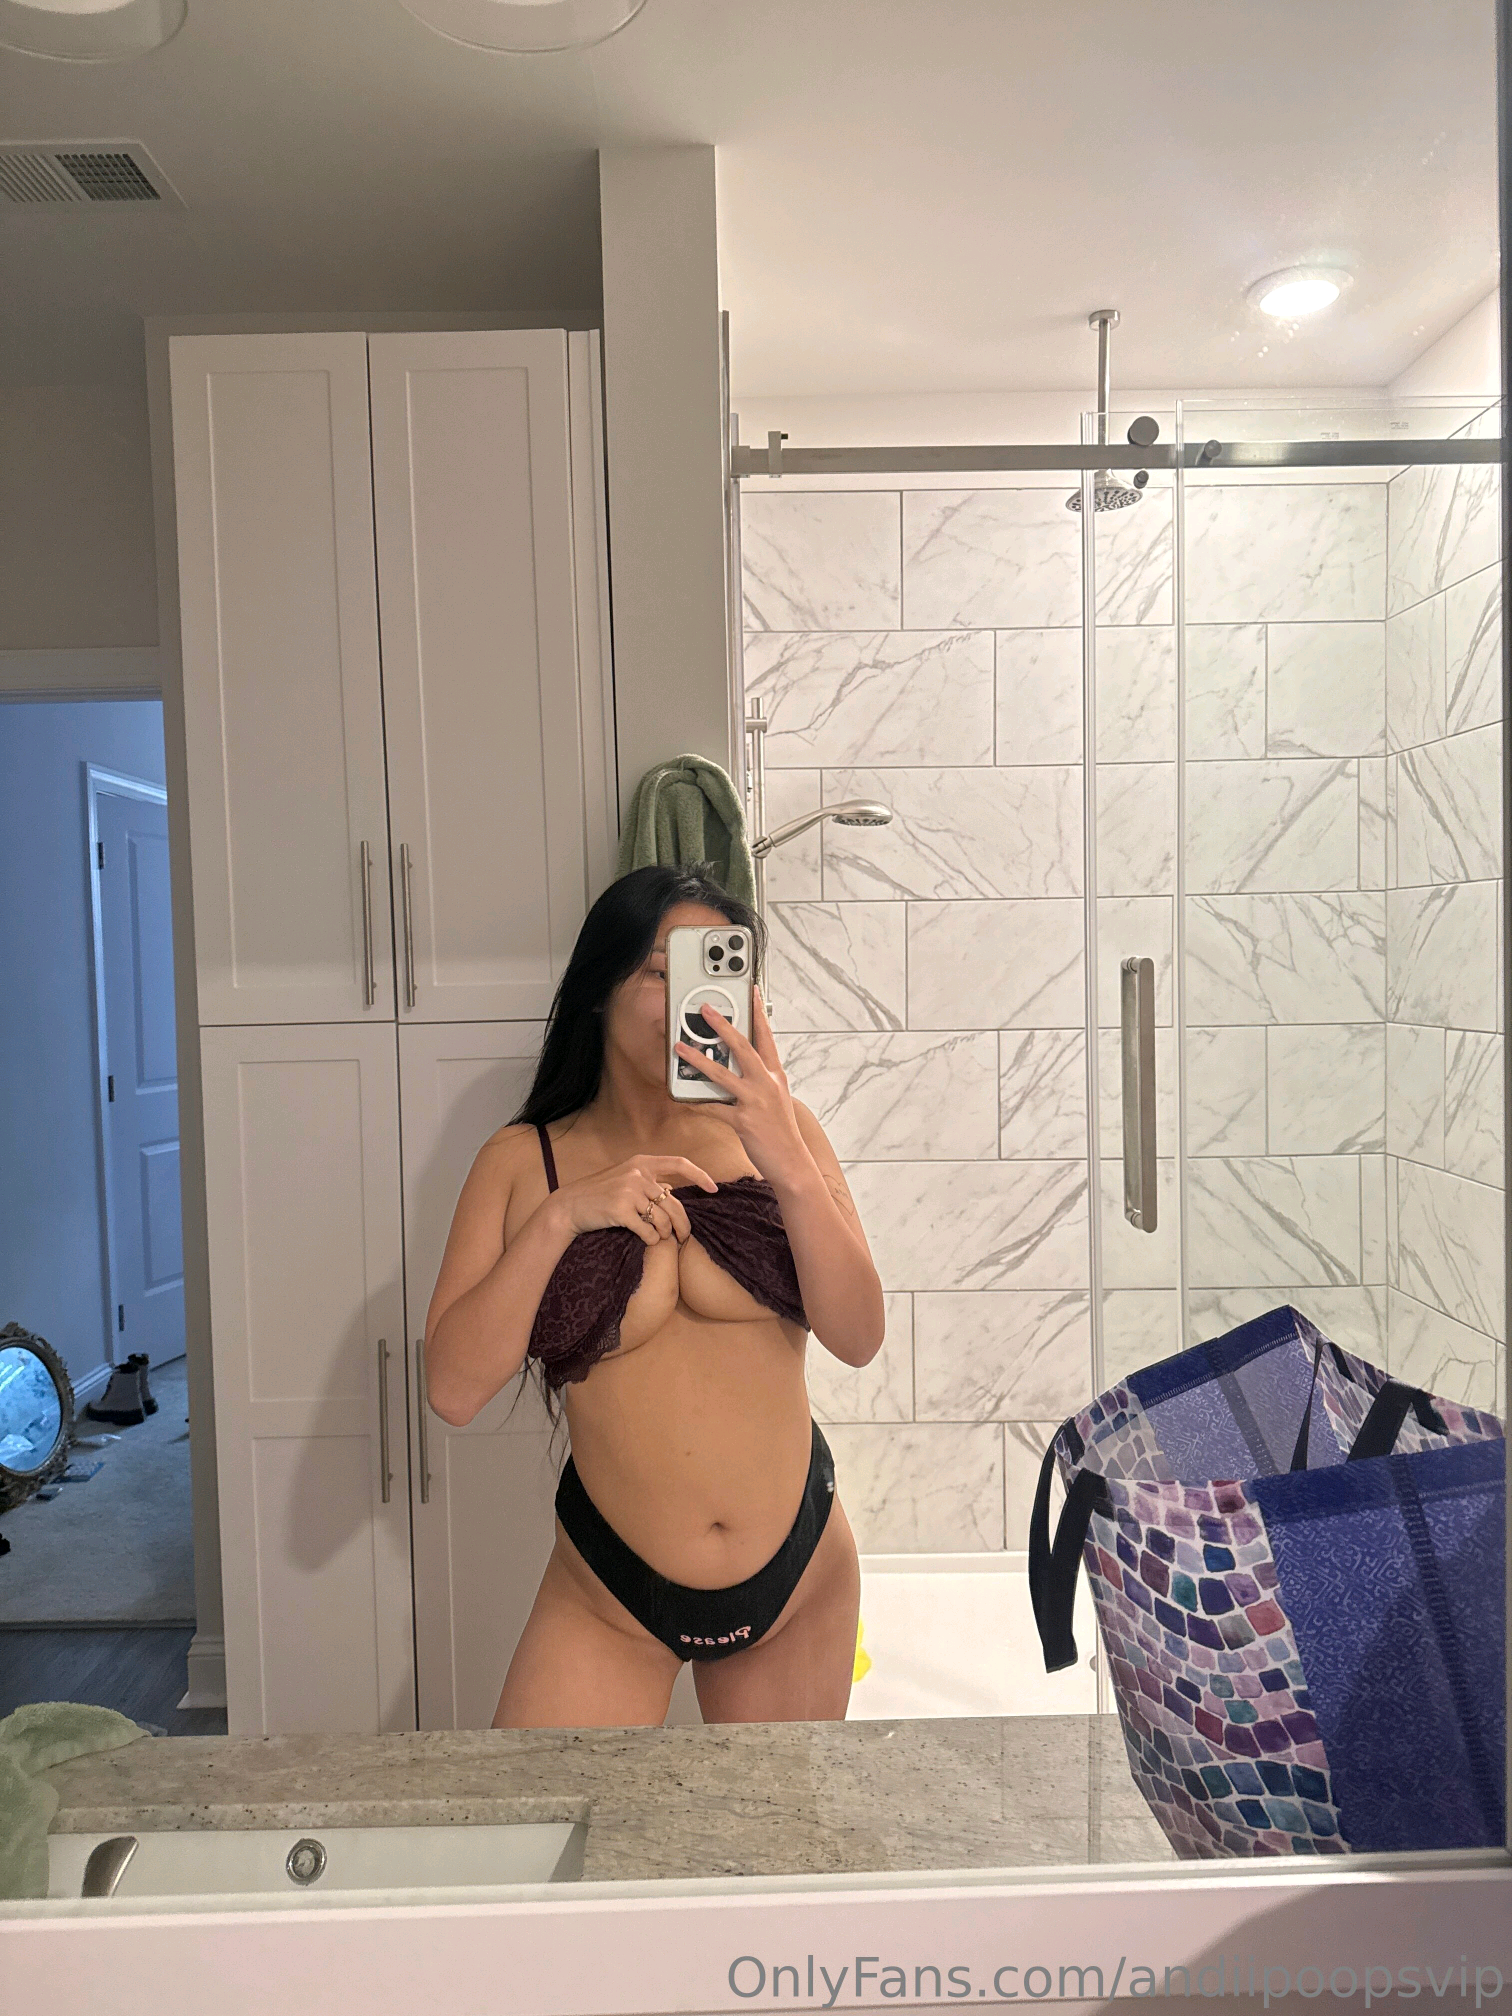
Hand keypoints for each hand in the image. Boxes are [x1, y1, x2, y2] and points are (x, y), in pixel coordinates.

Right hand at [547, 1155, 714, 1246]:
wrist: (569, 1206)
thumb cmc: (599, 1195)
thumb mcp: (624, 1180)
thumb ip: (647, 1183)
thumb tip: (672, 1191)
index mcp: (641, 1162)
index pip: (680, 1163)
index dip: (700, 1175)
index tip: (714, 1188)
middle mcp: (637, 1173)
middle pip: (674, 1203)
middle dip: (684, 1224)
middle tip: (685, 1237)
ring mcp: (628, 1191)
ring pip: (663, 1219)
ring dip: (665, 1234)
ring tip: (660, 1238)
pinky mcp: (620, 1210)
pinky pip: (648, 1231)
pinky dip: (651, 1239)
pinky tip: (646, 1240)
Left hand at [673, 988, 813, 1189]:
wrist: (792, 1162)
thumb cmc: (781, 1130)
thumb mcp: (777, 1098)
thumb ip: (761, 1079)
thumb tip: (740, 1064)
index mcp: (776, 1075)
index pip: (767, 1037)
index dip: (759, 1013)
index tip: (752, 992)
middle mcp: (766, 1084)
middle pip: (743, 1047)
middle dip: (723, 1026)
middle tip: (706, 1009)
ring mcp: (755, 1101)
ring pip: (722, 1074)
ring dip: (697, 1059)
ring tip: (679, 1048)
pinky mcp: (743, 1121)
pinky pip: (714, 1107)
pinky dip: (696, 1102)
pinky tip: (682, 1097)